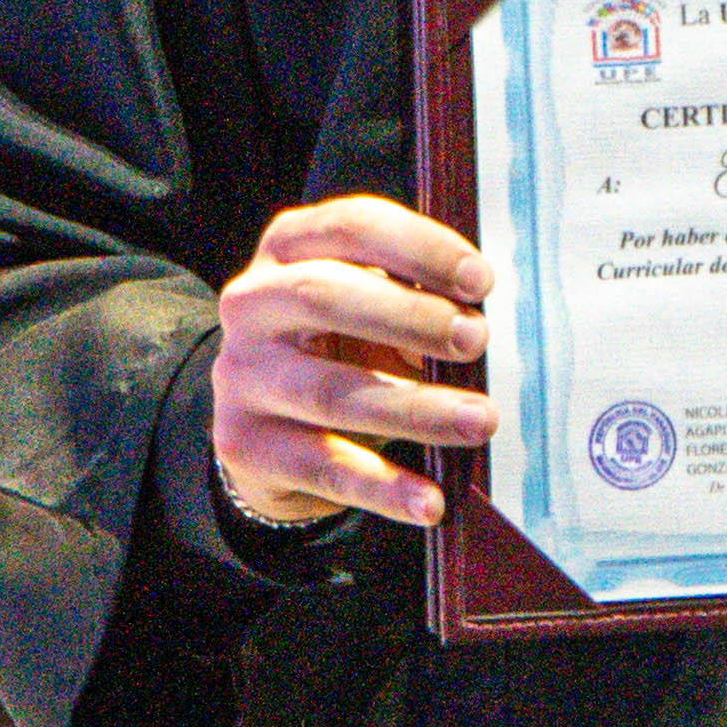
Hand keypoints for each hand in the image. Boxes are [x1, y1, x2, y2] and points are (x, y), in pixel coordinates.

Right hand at [209, 195, 491, 529]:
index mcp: (288, 247)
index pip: (350, 226)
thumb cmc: (342, 343)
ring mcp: (242, 376)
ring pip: (330, 391)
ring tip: (480, 420)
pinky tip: (430, 500)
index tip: (480, 281)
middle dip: (410, 318)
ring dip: (415, 409)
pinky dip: (383, 485)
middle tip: (476, 341)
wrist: (268, 422)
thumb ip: (415, 293)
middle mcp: (251, 303)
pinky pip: (322, 465)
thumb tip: (484, 316)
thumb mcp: (369, 301)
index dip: (418, 247)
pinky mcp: (244, 443)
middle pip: (324, 296)